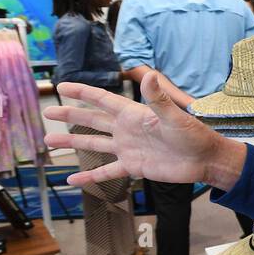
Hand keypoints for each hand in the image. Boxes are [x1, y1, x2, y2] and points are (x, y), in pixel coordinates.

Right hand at [44, 71, 246, 188]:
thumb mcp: (174, 116)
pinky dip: (89, 177)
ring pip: (94, 145)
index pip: (102, 100)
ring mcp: (128, 148)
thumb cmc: (193, 135)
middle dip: (70, 116)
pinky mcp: (133, 167)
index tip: (61, 86)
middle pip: (92, 120)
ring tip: (50, 142)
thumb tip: (149, 74)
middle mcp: (127, 130)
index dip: (82, 92)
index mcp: (134, 114)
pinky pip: (106, 172)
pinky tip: (71, 180)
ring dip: (73, 144)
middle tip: (48, 112)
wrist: (204, 160)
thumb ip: (158, 98)